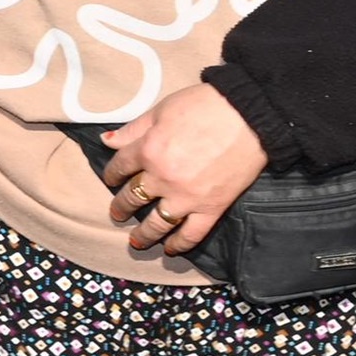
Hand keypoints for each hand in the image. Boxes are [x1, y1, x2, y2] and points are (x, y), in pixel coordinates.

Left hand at [102, 82, 267, 256]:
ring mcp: (186, 197)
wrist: (249, 115)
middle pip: (133, 197)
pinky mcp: (212, 208)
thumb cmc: (204, 105)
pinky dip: (179, 244)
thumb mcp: (162, 109)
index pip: (120, 167)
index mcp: (148, 150)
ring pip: (157, 223)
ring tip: (136, 241)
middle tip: (117, 214)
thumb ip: (133, 129)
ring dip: (143, 234)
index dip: (112, 174)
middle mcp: (162, 178)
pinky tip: (171, 249)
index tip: (111, 179)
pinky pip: (191, 234)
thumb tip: (107, 141)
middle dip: (121, 207)